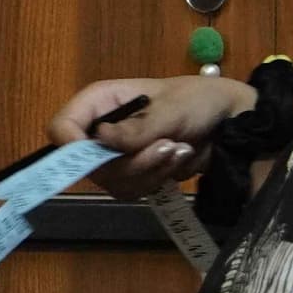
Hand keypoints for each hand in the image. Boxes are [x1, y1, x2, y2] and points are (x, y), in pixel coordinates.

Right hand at [46, 74, 256, 201]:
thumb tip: (100, 140)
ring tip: (179, 150)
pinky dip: (156, 181)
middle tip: (167, 147)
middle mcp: (100, 129)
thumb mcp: (171, 109)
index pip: (61, 128)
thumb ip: (136, 129)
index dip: (71, 146)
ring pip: (111, 182)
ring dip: (149, 171)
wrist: (231, 122)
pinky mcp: (132, 174)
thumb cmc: (199, 101)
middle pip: (88, 164)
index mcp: (101, 102)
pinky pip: (129, 191)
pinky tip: (177, 161)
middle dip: (131, 162)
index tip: (100, 156)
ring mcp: (114, 155)